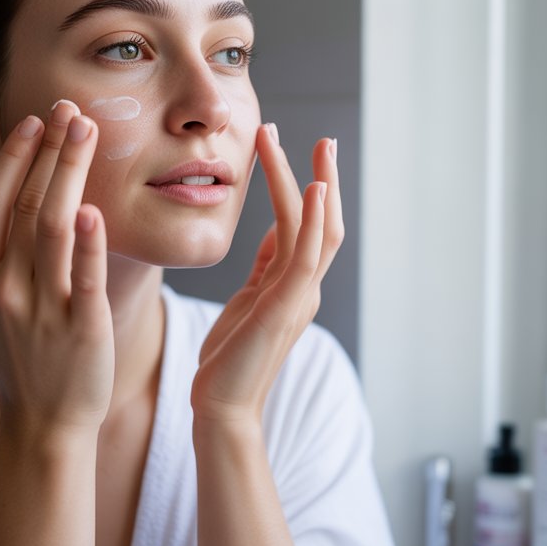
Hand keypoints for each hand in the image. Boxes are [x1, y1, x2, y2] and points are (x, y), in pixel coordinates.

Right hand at [0, 101, 114, 435]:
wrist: (42, 425)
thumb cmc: (19, 358)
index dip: (14, 157)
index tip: (35, 120)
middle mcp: (4, 289)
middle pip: (24, 205)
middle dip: (48, 151)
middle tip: (71, 109)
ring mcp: (41, 309)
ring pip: (52, 228)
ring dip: (69, 174)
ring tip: (88, 133)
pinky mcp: (81, 328)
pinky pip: (85, 276)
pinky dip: (88, 241)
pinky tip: (94, 207)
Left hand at [190, 124, 343, 424]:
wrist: (220, 407)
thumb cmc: (228, 358)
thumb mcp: (249, 299)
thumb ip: (266, 265)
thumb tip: (276, 228)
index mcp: (294, 285)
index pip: (310, 227)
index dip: (310, 188)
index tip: (303, 151)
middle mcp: (304, 288)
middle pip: (326, 222)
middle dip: (325, 178)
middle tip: (324, 138)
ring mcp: (298, 298)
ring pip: (316, 229)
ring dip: (314, 182)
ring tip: (312, 144)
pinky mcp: (284, 307)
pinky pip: (306, 256)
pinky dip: (315, 220)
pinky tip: (315, 189)